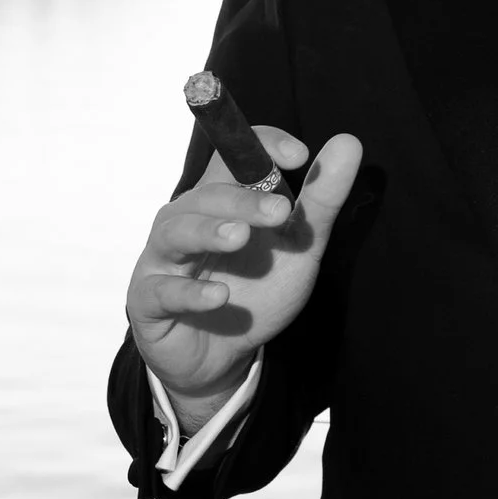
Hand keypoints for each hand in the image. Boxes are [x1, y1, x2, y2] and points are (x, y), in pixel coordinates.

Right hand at [124, 123, 363, 419]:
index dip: (260, 146)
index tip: (299, 155)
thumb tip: (349, 142)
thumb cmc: (257, 289)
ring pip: (176, 232)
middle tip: (280, 211)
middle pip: (207, 194)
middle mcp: (187, 219)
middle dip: (243, 199)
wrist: (224, 356)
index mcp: (221, 198)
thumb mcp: (298, 246)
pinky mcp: (149, 302)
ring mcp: (164, 259)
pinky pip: (162, 291)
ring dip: (208, 231)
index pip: (231, 155)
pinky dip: (190, 293)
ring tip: (239, 237)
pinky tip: (219, 296)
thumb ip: (321, 199)